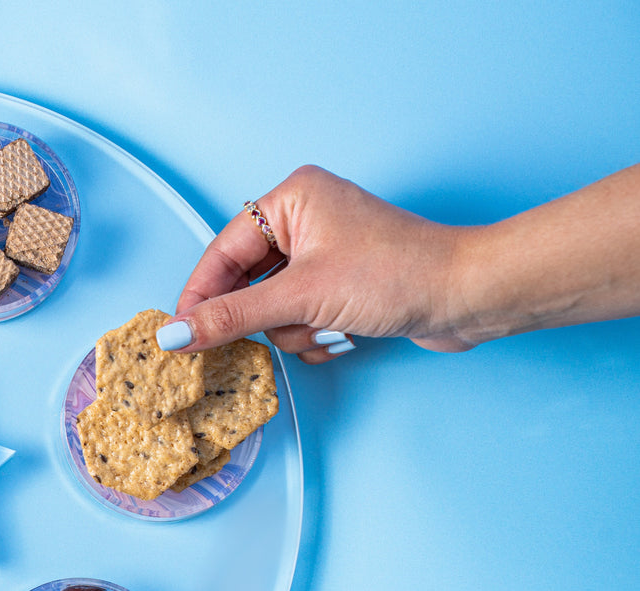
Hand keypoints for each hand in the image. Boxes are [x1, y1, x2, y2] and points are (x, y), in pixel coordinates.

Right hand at [166, 165, 472, 362]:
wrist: (469, 296)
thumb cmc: (398, 275)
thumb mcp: (302, 297)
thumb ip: (232, 316)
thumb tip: (176, 333)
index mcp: (292, 199)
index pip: (223, 252)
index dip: (200, 295)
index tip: (178, 334)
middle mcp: (306, 219)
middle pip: (246, 282)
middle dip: (266, 316)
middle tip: (270, 332)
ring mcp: (325, 252)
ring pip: (272, 306)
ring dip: (294, 330)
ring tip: (325, 328)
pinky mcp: (342, 284)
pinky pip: (300, 316)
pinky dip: (313, 335)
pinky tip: (340, 335)